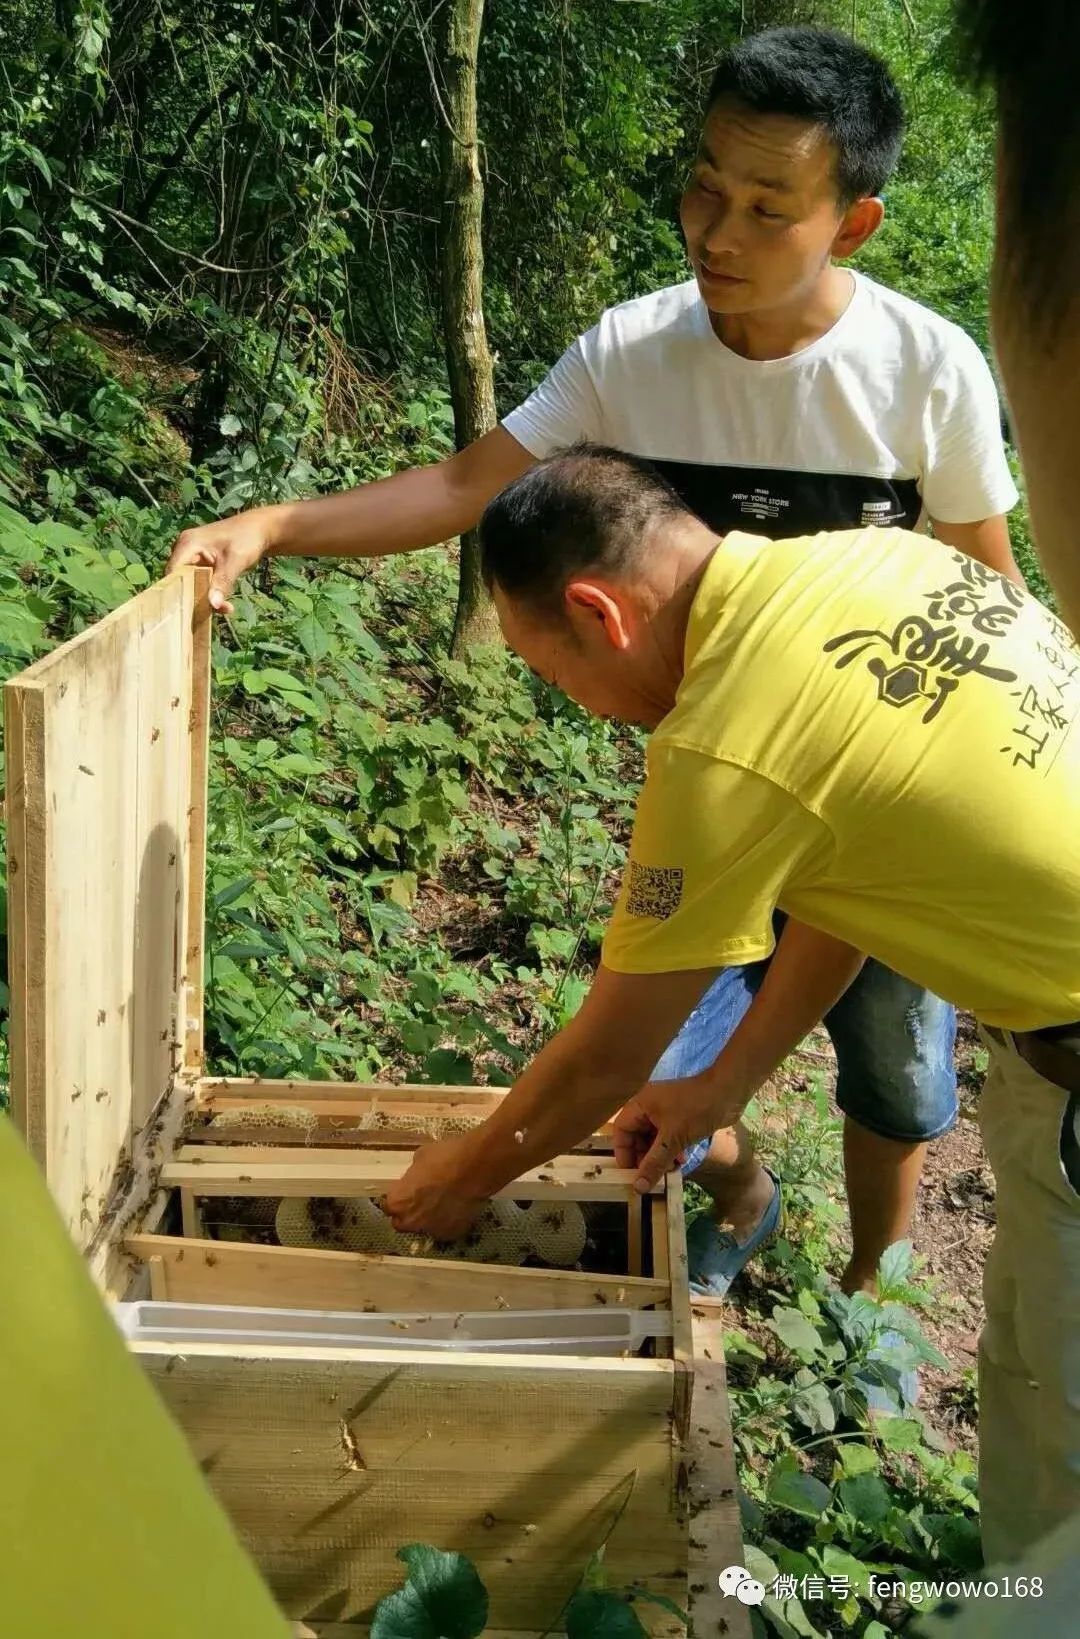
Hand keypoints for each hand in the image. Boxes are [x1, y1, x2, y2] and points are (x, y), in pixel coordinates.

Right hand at [165, 506, 280, 614]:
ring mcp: (192, 557)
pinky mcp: (200, 564)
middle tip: (215, 612)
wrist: (260, 530)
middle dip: (194, 599)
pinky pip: (199, 583)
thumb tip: (213, 605)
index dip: (176, 593)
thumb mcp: (236, 560)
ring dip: (205, 599)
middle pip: (180, 581)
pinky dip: (210, 594)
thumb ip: (223, 582)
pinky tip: (225, 604)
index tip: (189, 612)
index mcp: (188, 544)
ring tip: (226, 609)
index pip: (172, 573)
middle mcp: (184, 549)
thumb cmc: (248, 538)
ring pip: (190, 584)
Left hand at [382, 1135, 489, 1240]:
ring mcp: (432, 1230)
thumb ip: (413, 1175)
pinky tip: (458, 1207)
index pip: (389, 1206)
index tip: (408, 1192)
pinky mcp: (453, 1234)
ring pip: (426, 1228)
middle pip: (404, 1222)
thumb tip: (417, 1177)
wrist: (475, 1167)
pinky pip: (447, 1229)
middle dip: (410, 1213)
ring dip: (430, 1219)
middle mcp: (411, 1221)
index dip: (400, 1198)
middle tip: (423, 1199)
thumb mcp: (419, 1158)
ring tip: (444, 1202)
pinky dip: (450, 1221)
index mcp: (397, 1202)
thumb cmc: (444, 1157)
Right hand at [613, 1073, 743, 1193]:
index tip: (630, 1174)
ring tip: (670, 1170)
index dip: (623, 1152)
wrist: (728, 1093)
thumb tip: (638, 1188)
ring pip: (654, 1139)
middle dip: (644, 1157)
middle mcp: (649, 1106)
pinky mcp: (680, 1118)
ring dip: (659, 1157)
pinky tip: (681, 1161)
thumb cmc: (696, 1110)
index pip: (621, 1130)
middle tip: (651, 1176)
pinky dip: (671, 1150)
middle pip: (636, 1137)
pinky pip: (668, 1138)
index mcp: (640, 1104)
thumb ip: (654, 1164)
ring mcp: (665, 1112)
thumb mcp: (673, 1139)